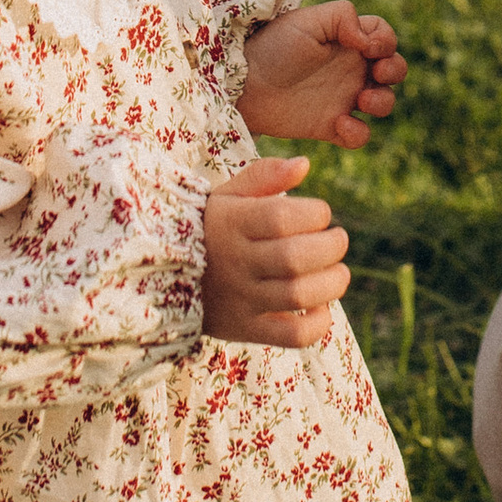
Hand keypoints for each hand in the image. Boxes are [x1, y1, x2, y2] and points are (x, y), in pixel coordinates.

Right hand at [201, 155, 350, 349]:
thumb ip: (265, 175)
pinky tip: (321, 307)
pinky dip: (317, 324)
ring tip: (337, 272)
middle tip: (337, 241)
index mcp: (231, 223)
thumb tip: (304, 165)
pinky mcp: (245, 329)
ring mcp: (241, 299)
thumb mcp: (227, 195)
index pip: (282, 217)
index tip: (320, 214)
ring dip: (332, 283)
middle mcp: (235, 262)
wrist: (163, 276)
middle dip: (331, 247)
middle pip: (295, 258)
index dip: (314, 213)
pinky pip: (291, 336)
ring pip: (298, 295)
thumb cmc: (211, 227)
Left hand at [238, 0, 407, 149]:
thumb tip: (368, 41)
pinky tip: (339, 123)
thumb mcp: (306, 20)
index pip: (384, 35)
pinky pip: (359, 136)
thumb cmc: (271, 46)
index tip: (368, 46)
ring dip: (383, 102)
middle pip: (394, 70)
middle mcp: (350, 68)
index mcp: (347, 40)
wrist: (241, 84)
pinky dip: (358, 133)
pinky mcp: (330, 126)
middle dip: (395, 71)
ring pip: (383, 103)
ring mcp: (342, 98)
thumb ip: (343, 17)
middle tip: (377, 73)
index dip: (386, 40)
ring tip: (361, 100)